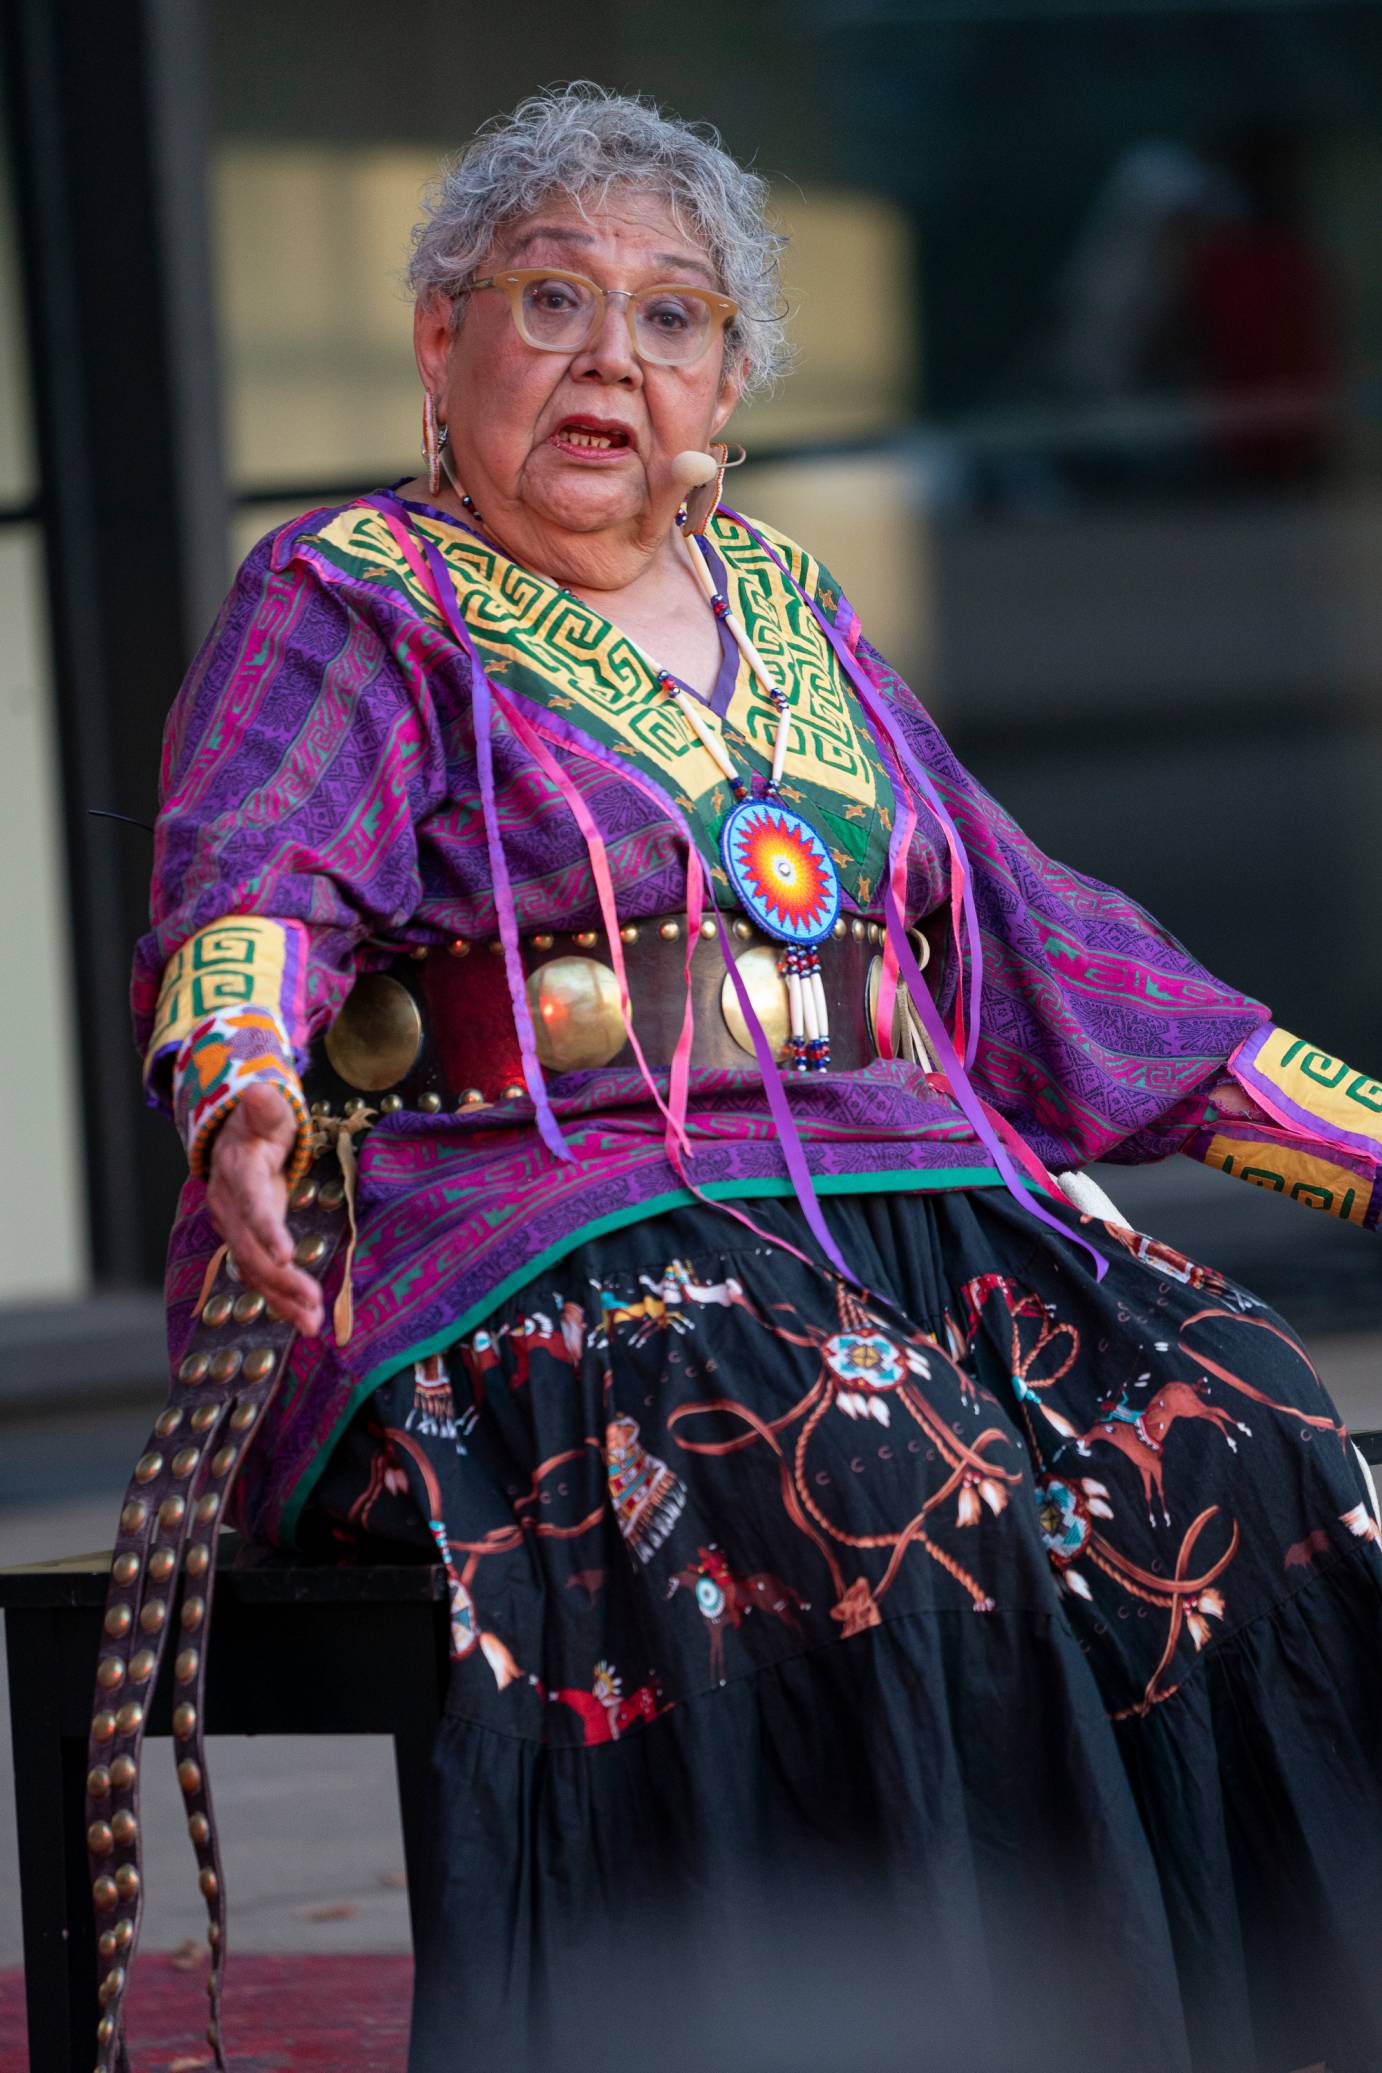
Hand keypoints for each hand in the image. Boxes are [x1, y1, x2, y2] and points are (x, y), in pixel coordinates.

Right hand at [205, 1083, 323, 1336]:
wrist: (231, 1138)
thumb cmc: (259, 1123)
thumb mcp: (266, 1110)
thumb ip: (266, 1108)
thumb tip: (258, 1093)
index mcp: (238, 1174)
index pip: (251, 1205)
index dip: (266, 1231)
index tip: (286, 1256)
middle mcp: (229, 1208)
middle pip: (251, 1250)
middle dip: (282, 1281)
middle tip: (313, 1305)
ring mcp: (233, 1230)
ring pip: (254, 1271)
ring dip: (282, 1301)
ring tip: (312, 1325)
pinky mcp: (243, 1244)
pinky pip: (259, 1277)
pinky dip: (280, 1300)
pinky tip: (304, 1321)